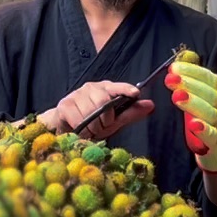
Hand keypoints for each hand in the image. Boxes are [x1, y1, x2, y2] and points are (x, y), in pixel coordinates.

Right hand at [38, 81, 154, 140]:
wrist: (66, 128)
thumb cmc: (93, 123)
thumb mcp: (114, 121)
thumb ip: (130, 113)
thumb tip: (151, 105)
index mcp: (106, 89)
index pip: (117, 87)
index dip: (126, 89)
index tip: (135, 93)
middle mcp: (91, 88)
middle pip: (103, 102)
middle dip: (105, 121)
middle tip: (102, 128)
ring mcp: (77, 94)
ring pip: (91, 113)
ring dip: (93, 128)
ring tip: (91, 130)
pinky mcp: (65, 104)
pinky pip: (78, 119)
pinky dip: (82, 129)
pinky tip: (80, 130)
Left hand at [165, 57, 216, 172]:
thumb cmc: (206, 107)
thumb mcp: (201, 89)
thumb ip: (193, 72)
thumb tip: (185, 55)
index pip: (208, 77)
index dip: (191, 71)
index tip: (173, 68)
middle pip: (208, 92)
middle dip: (188, 85)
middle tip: (170, 79)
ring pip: (209, 112)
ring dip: (193, 103)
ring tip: (177, 96)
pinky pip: (210, 134)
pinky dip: (203, 130)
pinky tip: (193, 125)